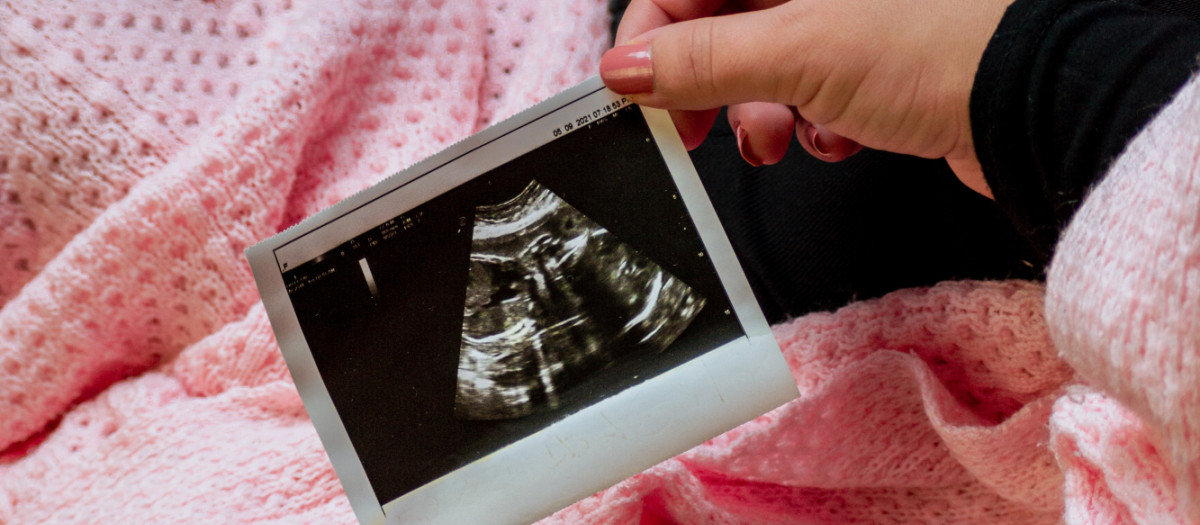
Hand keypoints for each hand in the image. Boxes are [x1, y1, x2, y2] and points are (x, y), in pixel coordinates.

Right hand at [600, 0, 1013, 195]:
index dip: (654, 38)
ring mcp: (853, 15)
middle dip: (708, 84)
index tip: (638, 91)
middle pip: (724, 24)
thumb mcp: (796, 52)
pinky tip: (839, 136)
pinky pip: (817, 89)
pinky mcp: (881, 59)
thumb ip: (700, 59)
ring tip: (779, 137)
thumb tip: (629, 68)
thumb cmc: (945, 47)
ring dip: (763, 111)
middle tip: (694, 127)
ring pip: (769, 63)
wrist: (1041, 102)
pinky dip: (815, 120)